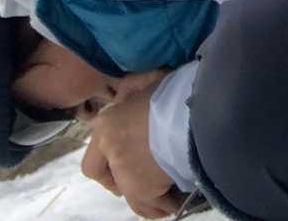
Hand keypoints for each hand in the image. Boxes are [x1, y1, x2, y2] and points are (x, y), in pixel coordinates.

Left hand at [81, 71, 183, 218]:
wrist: (194, 110)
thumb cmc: (174, 91)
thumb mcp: (148, 81)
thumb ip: (134, 90)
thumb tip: (128, 93)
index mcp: (106, 127)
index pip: (92, 163)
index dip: (106, 169)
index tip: (120, 168)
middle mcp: (112, 154)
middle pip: (113, 183)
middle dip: (126, 185)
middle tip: (145, 180)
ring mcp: (128, 176)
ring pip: (134, 200)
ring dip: (149, 199)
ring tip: (166, 195)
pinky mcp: (147, 190)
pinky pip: (154, 206)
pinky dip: (165, 206)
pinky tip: (177, 201)